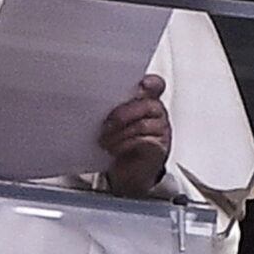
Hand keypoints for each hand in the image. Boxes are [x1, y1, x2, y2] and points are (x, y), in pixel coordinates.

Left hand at [100, 74, 171, 197]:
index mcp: (147, 99)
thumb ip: (112, 106)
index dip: (149, 83)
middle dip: (122, 114)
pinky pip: (142, 141)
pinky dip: (124, 145)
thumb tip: (93, 100)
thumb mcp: (115, 120)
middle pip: (146, 104)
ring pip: (141, 125)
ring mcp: (161, 129)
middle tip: (106, 124)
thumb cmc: (121, 140)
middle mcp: (156, 112)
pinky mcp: (159, 147)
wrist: (129, 170)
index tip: (138, 86)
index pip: (155, 84)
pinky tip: (114, 148)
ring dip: (119, 133)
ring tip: (105, 140)